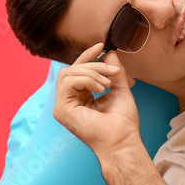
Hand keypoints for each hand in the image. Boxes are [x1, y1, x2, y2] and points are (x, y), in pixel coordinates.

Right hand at [53, 43, 141, 159]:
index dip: (87, 56)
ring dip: (91, 72)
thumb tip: (110, 52)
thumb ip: (114, 72)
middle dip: (94, 64)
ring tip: (108, 83)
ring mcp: (62, 106)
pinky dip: (86, 80)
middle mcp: (68, 100)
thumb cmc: (123, 121)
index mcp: (81, 96)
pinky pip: (68, 82)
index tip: (101, 45)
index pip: (78, 70)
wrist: (122, 140)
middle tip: (114, 72)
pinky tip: (101, 89)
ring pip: (68, 73)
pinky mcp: (61, 110)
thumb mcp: (120, 90)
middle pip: (72, 69)